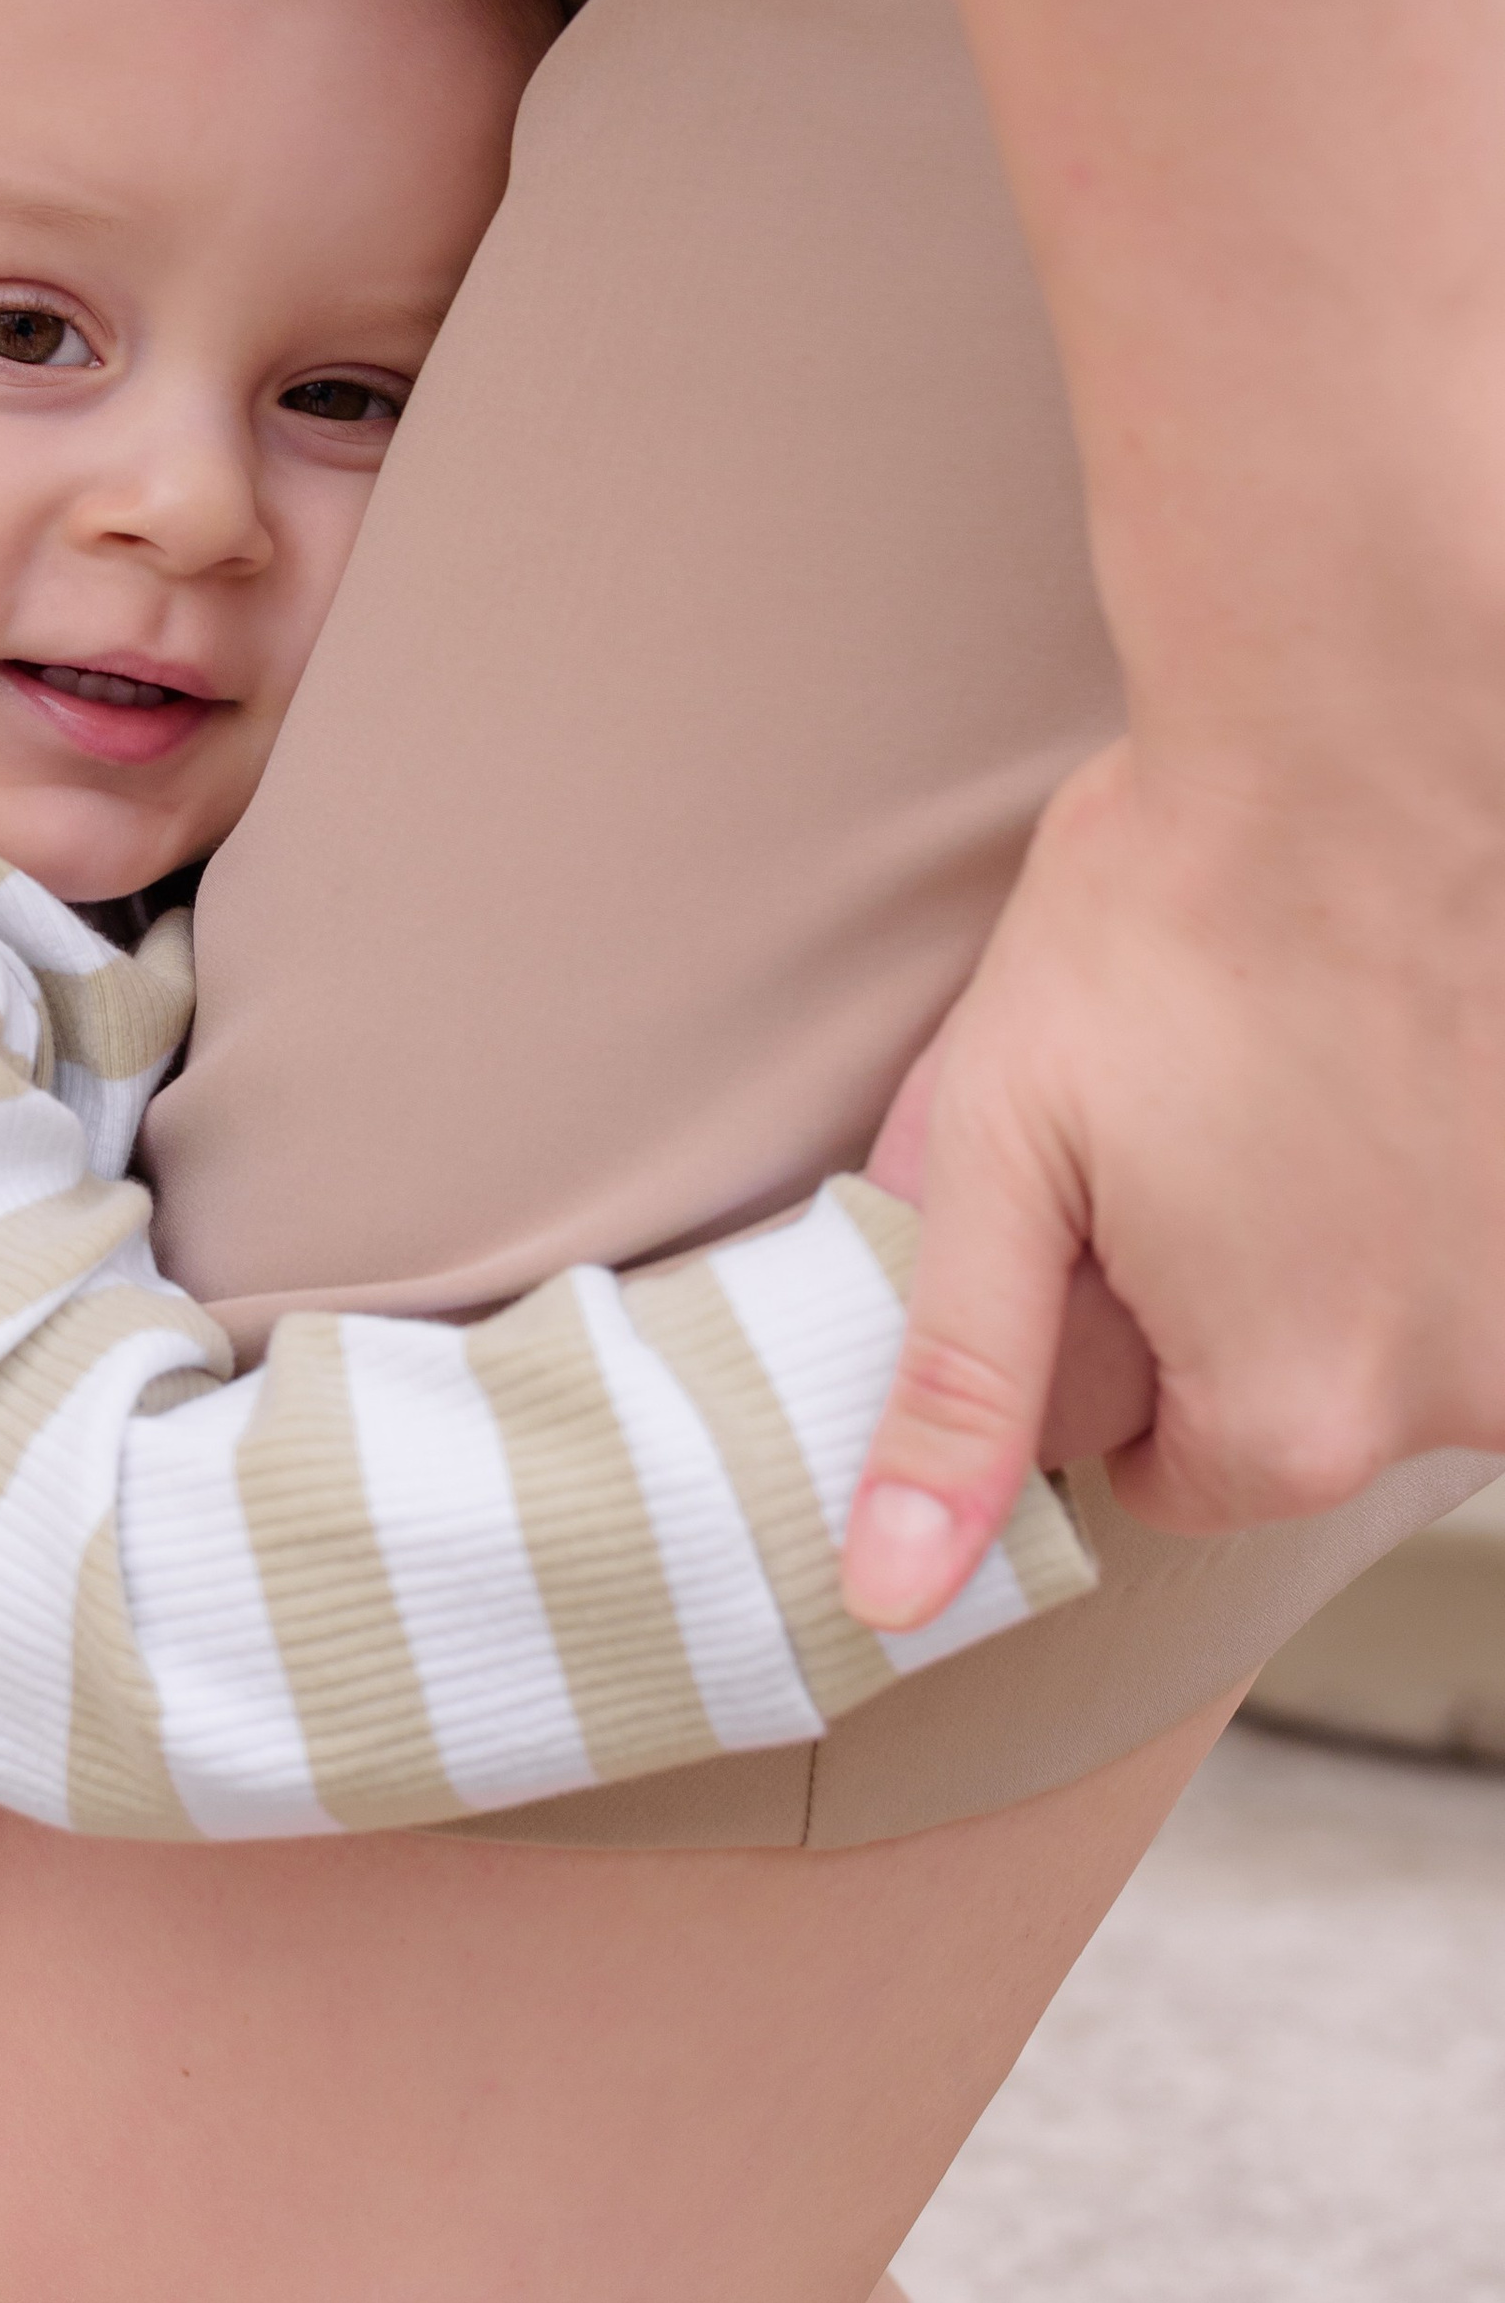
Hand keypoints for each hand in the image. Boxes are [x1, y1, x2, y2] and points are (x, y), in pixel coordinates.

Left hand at [843, 718, 1504, 1630]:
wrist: (1360, 738)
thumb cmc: (1163, 925)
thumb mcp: (1003, 1154)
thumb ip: (958, 1394)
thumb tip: (893, 1599)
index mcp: (1286, 1417)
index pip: (1161, 1466)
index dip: (1108, 1327)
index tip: (1110, 1194)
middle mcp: (1463, 1396)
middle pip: (1305, 1391)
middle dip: (1246, 1281)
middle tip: (1214, 1099)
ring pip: (1418, 1311)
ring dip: (1364, 1215)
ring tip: (1316, 1055)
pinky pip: (1493, 1232)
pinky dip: (1456, 1164)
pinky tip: (1410, 1046)